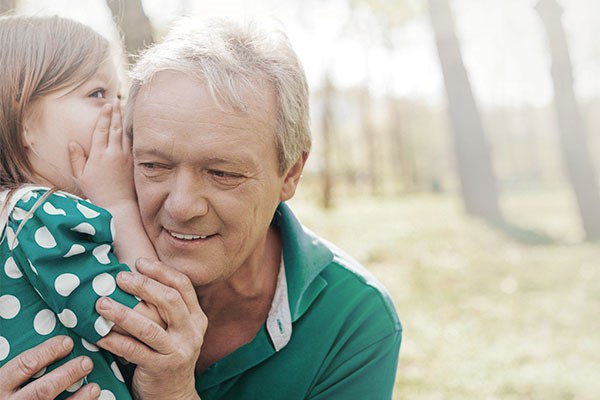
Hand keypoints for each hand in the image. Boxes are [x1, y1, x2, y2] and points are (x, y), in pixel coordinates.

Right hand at [0, 336, 100, 399]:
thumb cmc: (6, 392)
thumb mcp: (4, 377)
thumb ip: (20, 364)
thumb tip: (43, 335)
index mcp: (0, 385)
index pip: (25, 364)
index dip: (48, 351)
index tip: (68, 342)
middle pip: (43, 389)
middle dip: (67, 375)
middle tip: (86, 362)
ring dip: (78, 398)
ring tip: (94, 387)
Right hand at [69, 100, 135, 207]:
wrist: (118, 204)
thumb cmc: (97, 192)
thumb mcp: (81, 176)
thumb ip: (76, 158)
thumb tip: (73, 143)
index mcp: (99, 154)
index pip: (101, 129)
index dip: (104, 115)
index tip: (106, 104)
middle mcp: (114, 152)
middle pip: (115, 127)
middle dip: (115, 112)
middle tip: (115, 100)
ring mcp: (125, 156)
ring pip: (124, 133)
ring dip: (123, 120)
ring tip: (123, 108)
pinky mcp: (133, 162)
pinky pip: (131, 143)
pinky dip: (130, 132)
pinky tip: (130, 127)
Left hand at [96, 258, 205, 399]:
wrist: (173, 394)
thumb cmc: (167, 354)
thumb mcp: (176, 329)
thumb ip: (164, 308)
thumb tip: (133, 275)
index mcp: (196, 317)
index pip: (183, 286)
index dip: (161, 271)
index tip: (139, 262)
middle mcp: (191, 332)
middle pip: (169, 300)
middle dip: (143, 286)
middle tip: (118, 278)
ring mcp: (178, 351)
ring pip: (149, 327)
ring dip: (122, 313)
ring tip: (101, 303)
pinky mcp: (162, 368)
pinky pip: (134, 351)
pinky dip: (114, 341)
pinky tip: (98, 335)